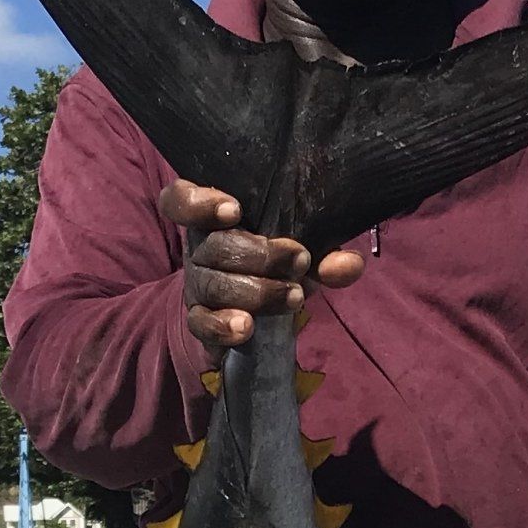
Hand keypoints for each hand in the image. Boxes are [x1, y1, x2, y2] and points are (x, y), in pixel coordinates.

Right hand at [158, 180, 364, 351]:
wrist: (260, 314)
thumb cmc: (279, 266)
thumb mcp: (306, 255)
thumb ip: (327, 255)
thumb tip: (348, 265)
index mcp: (215, 218)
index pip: (180, 199)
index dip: (197, 202)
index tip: (235, 210)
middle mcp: (199, 247)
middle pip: (214, 245)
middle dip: (261, 255)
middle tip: (300, 260)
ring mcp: (197, 285)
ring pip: (214, 284)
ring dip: (257, 291)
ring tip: (294, 296)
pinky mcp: (200, 319)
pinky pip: (201, 323)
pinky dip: (223, 326)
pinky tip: (246, 328)